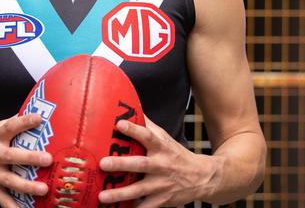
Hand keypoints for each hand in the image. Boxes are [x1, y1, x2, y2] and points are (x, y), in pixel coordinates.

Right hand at [0, 114, 52, 207]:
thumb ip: (11, 124)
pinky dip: (13, 207)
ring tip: (43, 189)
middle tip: (48, 159)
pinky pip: (3, 200)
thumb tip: (32, 114)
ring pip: (10, 181)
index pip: (10, 127)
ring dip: (27, 186)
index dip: (24, 121)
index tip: (39, 119)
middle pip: (12, 156)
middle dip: (31, 158)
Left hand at [98, 116, 219, 206]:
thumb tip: (131, 107)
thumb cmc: (177, 155)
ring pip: (139, 190)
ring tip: (102, 195)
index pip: (147, 136)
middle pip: (140, 164)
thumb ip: (148, 126)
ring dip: (119, 193)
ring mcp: (161, 185)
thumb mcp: (165, 138)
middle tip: (103, 163)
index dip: (133, 129)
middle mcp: (161, 165)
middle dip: (121, 164)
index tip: (119, 124)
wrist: (203, 178)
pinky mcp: (162, 201)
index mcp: (161, 147)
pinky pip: (145, 207)